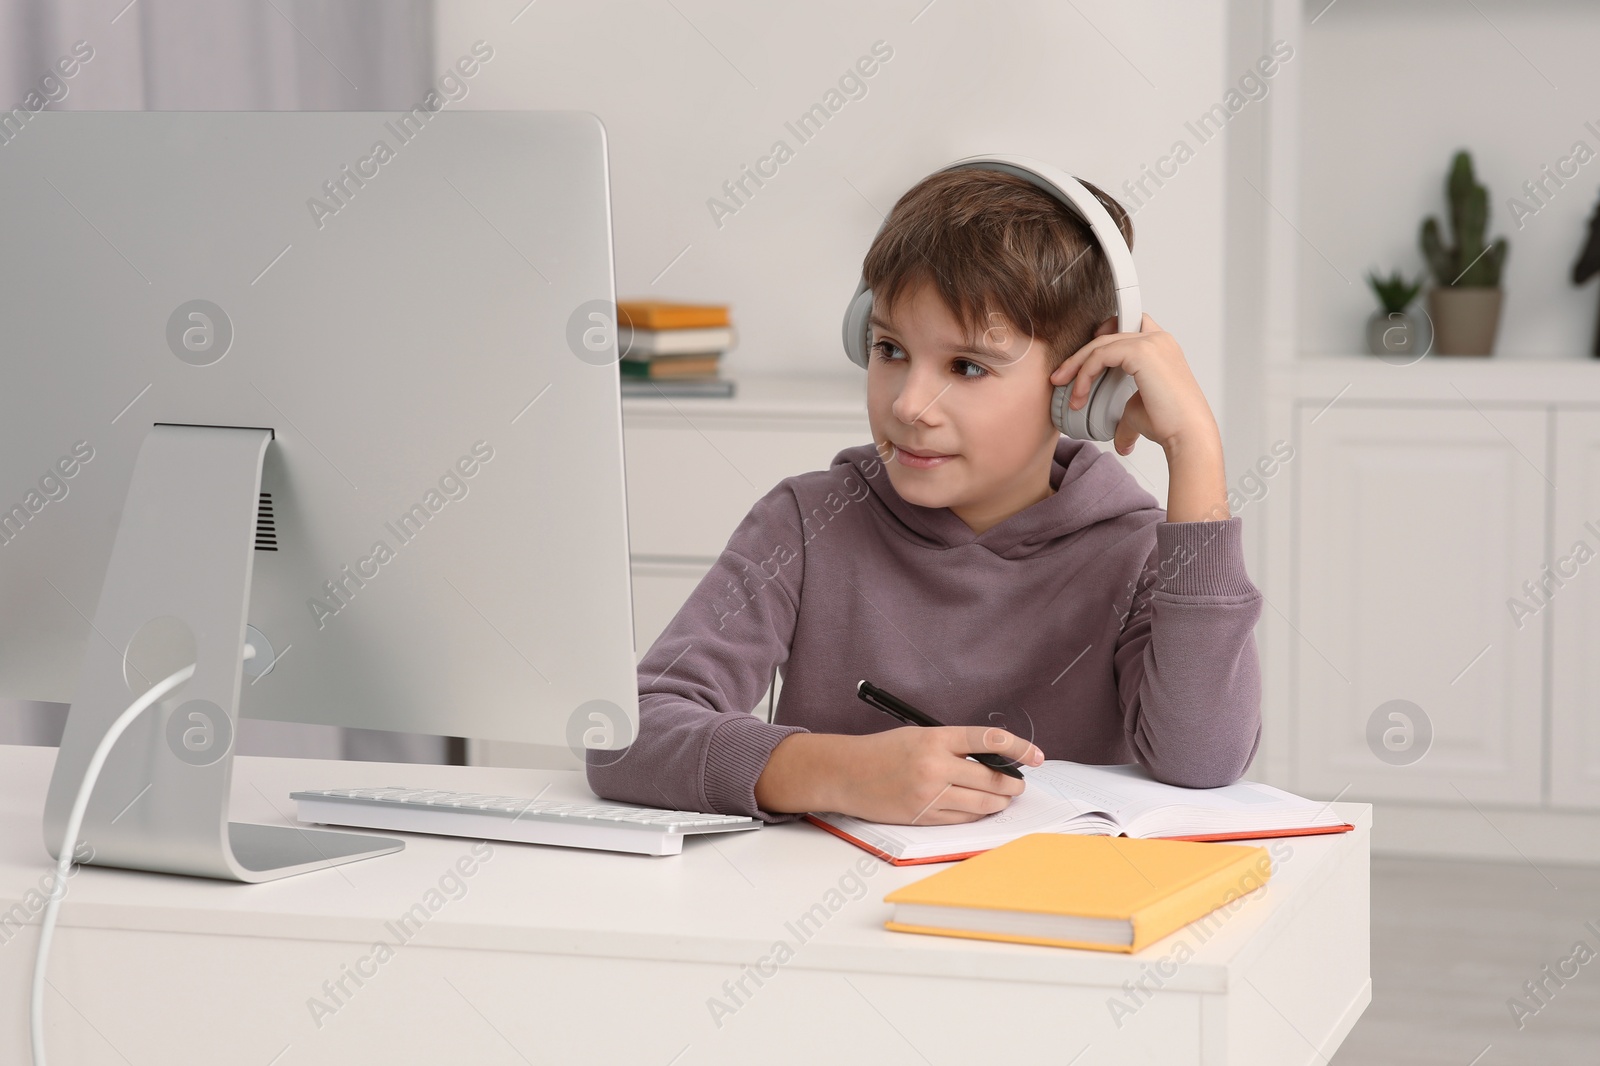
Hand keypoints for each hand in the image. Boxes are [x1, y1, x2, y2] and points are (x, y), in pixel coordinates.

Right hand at [755, 726, 1043, 823]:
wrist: (846, 773)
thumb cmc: (883, 751)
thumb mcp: (919, 736)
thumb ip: (953, 745)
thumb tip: (993, 758)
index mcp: (935, 738)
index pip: (988, 740)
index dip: (1018, 748)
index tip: (1036, 755)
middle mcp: (934, 766)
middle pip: (991, 779)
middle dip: (1012, 784)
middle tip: (1019, 783)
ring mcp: (929, 795)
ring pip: (981, 804)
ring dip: (999, 802)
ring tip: (1005, 797)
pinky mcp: (923, 816)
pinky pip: (962, 819)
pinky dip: (977, 815)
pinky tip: (981, 809)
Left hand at [1049, 313, 1218, 456]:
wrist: (1186, 434)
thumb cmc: (1171, 424)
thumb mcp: (1138, 411)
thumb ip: (1125, 413)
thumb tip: (1120, 439)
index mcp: (1161, 347)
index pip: (1129, 325)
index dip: (1105, 332)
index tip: (1086, 355)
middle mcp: (1159, 340)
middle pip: (1109, 334)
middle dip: (1081, 355)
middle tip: (1062, 376)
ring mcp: (1151, 343)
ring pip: (1101, 343)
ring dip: (1077, 365)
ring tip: (1064, 386)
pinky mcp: (1141, 352)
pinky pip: (1100, 355)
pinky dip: (1084, 373)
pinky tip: (1079, 394)